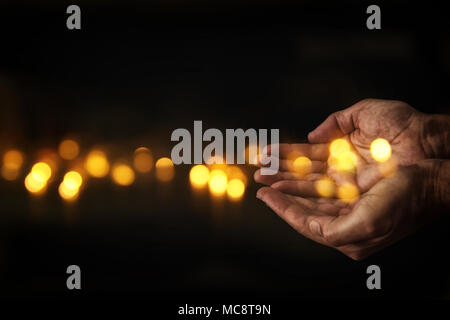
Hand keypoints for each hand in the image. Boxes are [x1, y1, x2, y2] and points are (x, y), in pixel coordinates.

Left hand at [256, 160, 442, 259]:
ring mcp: (349, 208)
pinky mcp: (355, 194)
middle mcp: (346, 224)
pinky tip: (297, 172)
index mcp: (348, 237)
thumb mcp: (369, 222)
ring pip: (311, 196)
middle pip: (304, 209)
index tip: (264, 196)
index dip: (282, 209)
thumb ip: (336, 231)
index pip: (305, 224)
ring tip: (273, 175)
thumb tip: (312, 227)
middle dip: (282, 196)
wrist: (430, 183)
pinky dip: (308, 179)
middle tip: (262, 183)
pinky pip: (323, 187)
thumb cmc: (405, 202)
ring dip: (291, 185)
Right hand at [258, 99, 449, 190]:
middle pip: (304, 173)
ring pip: (308, 186)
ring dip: (285, 185)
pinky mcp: (355, 195)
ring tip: (264, 183)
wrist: (426, 141)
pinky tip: (284, 193)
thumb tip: (311, 135)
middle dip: (279, 173)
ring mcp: (347, 184)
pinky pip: (322, 197)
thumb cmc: (401, 124)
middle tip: (258, 173)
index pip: (307, 154)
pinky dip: (302, 195)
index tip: (266, 154)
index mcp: (342, 149)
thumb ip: (335, 122)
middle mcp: (342, 169)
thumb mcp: (363, 112)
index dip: (285, 154)